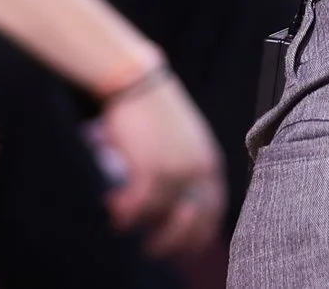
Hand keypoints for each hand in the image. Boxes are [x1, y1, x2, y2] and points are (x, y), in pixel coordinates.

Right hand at [91, 68, 225, 261]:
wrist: (138, 80)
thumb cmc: (154, 108)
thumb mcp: (183, 139)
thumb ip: (185, 167)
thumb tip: (172, 203)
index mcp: (210, 161)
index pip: (215, 210)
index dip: (200, 233)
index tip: (183, 247)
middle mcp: (200, 170)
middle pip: (195, 223)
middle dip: (174, 243)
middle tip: (151, 248)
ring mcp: (177, 172)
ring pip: (163, 219)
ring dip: (142, 229)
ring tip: (124, 226)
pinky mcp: (151, 170)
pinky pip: (139, 209)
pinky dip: (125, 216)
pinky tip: (114, 212)